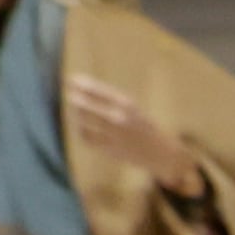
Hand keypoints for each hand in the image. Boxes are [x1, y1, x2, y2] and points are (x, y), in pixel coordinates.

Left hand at [65, 73, 207, 201]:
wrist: (164, 155)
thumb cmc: (147, 129)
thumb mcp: (134, 109)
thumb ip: (113, 101)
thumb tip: (87, 90)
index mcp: (126, 104)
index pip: (97, 90)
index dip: (82, 84)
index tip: (72, 79)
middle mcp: (118, 117)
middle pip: (85, 104)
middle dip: (75, 98)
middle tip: (70, 94)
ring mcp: (113, 134)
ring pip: (83, 121)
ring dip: (76, 114)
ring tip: (75, 110)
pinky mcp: (110, 148)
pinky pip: (87, 138)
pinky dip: (81, 131)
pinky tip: (81, 127)